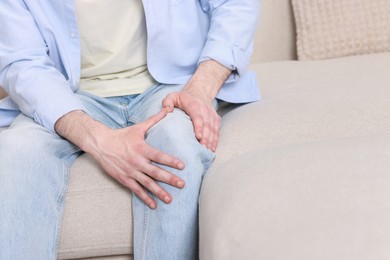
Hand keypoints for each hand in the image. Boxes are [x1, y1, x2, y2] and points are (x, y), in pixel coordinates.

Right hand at [55, 109, 185, 208]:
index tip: (182, 166)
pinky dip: (145, 198)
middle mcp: (137, 161)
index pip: (159, 156)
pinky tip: (154, 205)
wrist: (101, 143)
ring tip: (170, 199)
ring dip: (159, 192)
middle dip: (169, 179)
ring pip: (147, 183)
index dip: (170, 161)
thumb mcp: (139, 127)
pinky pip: (136, 190)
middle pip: (155, 172)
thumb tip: (167, 109)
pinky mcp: (124, 179)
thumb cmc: (122, 135)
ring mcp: (130, 171)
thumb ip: (155, 120)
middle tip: (182, 185)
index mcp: (142, 148)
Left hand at [162, 89, 220, 151]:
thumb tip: (167, 110)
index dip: (199, 127)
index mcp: (194, 105)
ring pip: (213, 129)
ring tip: (208, 151)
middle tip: (202, 148)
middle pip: (207, 125)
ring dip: (211, 141)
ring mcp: (212, 115)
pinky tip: (212, 149)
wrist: (200, 91)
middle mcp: (205, 110)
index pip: (198, 117)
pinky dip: (215, 140)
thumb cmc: (184, 97)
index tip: (198, 137)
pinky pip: (216, 131)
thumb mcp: (173, 96)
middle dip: (206, 138)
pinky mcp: (216, 119)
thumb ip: (167, 101)